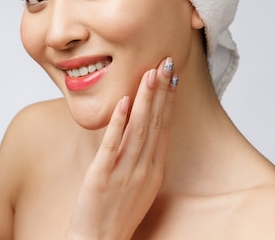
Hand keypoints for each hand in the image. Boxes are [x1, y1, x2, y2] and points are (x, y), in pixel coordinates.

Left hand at [67, 58, 177, 239]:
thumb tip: (145, 130)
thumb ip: (143, 156)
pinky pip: (112, 145)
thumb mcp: (140, 183)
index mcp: (154, 168)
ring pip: (139, 129)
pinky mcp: (102, 176)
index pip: (164, 126)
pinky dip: (119, 123)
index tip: (171, 75)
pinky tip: (125, 103)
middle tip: (166, 62)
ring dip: (146, 100)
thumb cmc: (118, 212)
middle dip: (161, 91)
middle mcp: (144, 168)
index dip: (168, 99)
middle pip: (155, 122)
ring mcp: (124, 171)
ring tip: (150, 74)